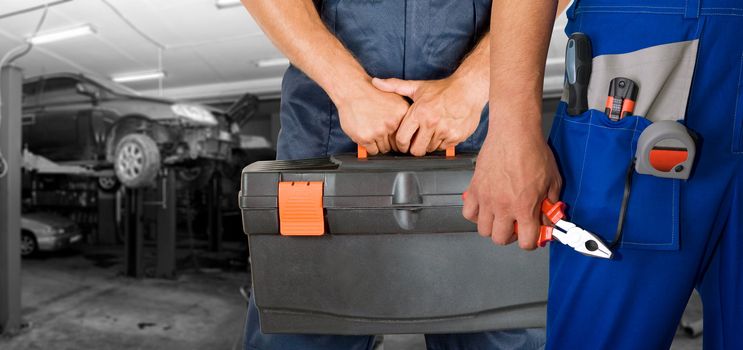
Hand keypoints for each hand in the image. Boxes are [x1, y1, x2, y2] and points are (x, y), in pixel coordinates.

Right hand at [334, 81, 409, 154]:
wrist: (352, 90)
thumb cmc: (371, 92)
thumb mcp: (395, 97)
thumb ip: (403, 114)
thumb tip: (407, 131)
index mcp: (402, 113)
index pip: (406, 135)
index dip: (400, 138)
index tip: (394, 137)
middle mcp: (392, 123)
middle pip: (395, 144)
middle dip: (389, 142)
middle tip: (381, 135)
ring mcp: (378, 131)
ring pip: (384, 149)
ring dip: (379, 144)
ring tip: (373, 133)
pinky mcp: (365, 137)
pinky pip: (372, 151)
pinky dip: (370, 147)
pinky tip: (367, 136)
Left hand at [371, 76, 484, 155]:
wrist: (468, 89)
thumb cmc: (443, 89)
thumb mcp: (417, 86)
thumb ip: (394, 86)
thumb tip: (375, 82)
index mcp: (419, 113)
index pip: (402, 139)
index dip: (400, 144)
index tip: (403, 142)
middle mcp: (431, 123)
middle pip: (416, 150)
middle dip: (414, 148)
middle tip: (416, 141)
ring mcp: (445, 131)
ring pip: (430, 149)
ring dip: (429, 144)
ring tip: (431, 132)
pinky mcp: (456, 136)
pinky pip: (444, 148)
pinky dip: (442, 143)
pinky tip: (442, 131)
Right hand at [462, 121, 561, 249]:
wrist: (514, 133)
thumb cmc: (533, 151)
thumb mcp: (553, 180)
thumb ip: (551, 204)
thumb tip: (548, 218)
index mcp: (525, 207)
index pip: (526, 242)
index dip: (530, 242)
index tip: (532, 234)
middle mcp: (503, 206)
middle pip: (500, 239)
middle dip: (510, 235)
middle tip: (515, 224)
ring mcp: (486, 198)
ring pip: (483, 229)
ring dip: (493, 226)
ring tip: (500, 216)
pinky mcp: (474, 189)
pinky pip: (468, 212)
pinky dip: (475, 214)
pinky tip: (485, 206)